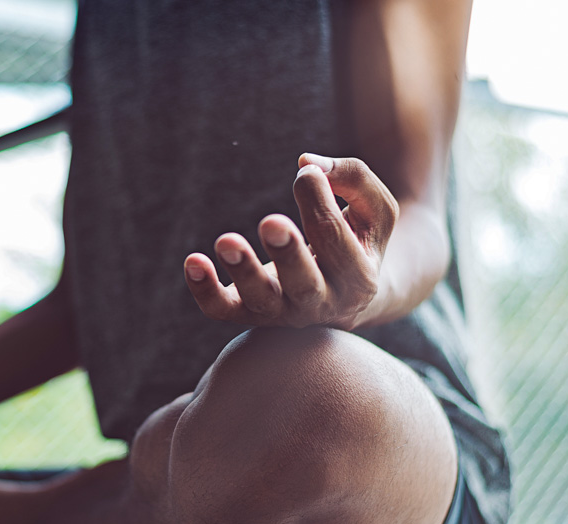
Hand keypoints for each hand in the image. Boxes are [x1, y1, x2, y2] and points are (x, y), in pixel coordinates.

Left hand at [184, 155, 398, 329]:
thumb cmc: (357, 237)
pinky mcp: (248, 313)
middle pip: (304, 285)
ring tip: (226, 241)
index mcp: (359, 280)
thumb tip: (306, 164)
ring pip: (260, 301)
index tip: (306, 173)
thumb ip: (352, 178)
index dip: (319, 202)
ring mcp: (283, 314)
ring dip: (243, 272)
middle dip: (287, 253)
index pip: (336, 239)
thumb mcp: (373, 208)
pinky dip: (205, 290)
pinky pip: (222, 310)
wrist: (344, 292)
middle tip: (271, 222)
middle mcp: (322, 305)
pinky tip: (193, 261)